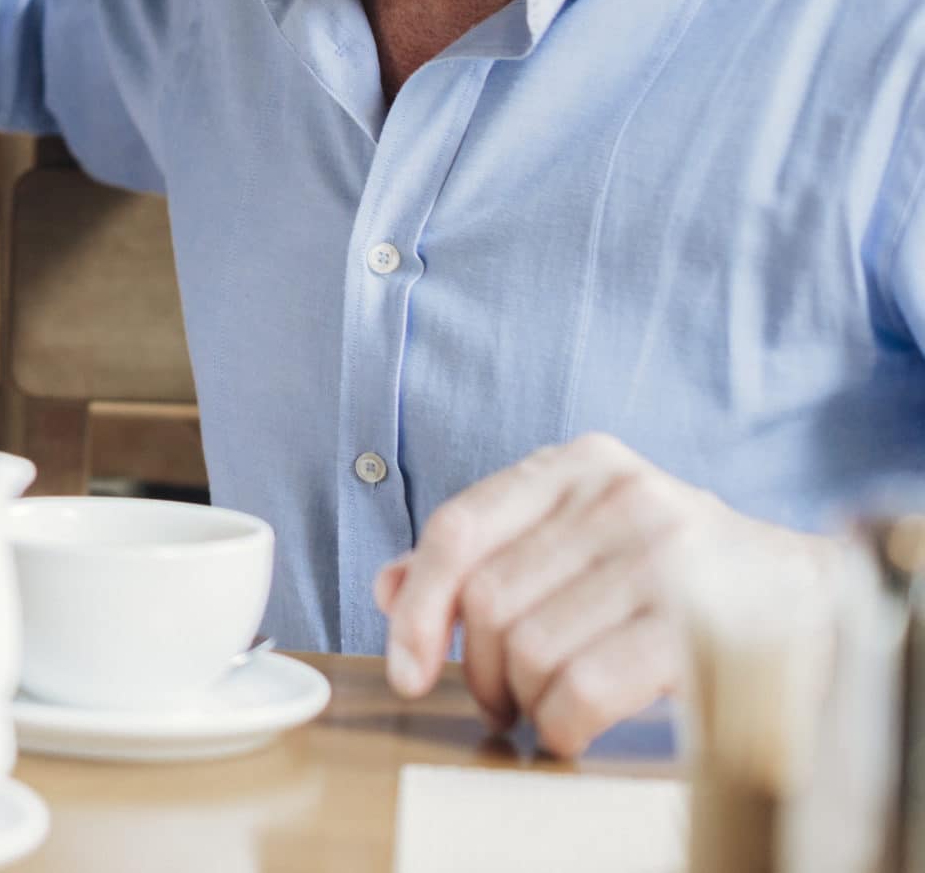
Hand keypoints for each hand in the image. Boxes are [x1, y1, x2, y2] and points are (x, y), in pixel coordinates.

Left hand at [374, 433, 829, 756]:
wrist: (807, 592)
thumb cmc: (672, 570)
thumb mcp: (579, 536)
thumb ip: (485, 554)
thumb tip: (387, 587)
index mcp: (577, 464)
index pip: (459, 527)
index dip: (417, 605)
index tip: (406, 667)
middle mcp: (618, 495)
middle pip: (490, 599)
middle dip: (478, 668)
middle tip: (499, 699)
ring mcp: (663, 555)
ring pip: (532, 648)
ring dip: (523, 700)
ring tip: (543, 709)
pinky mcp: (696, 622)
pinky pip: (582, 688)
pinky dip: (560, 724)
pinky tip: (571, 729)